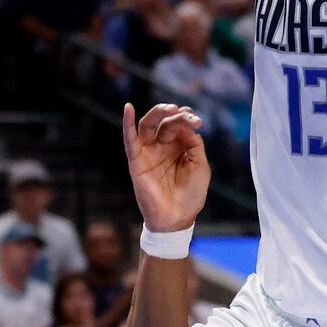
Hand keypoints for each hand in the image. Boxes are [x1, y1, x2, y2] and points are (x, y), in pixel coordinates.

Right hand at [123, 101, 209, 230]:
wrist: (177, 219)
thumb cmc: (190, 195)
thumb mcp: (200, 166)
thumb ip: (194, 144)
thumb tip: (185, 125)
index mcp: (178, 147)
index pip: (180, 124)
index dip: (188, 118)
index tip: (198, 122)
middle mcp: (162, 147)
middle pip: (165, 122)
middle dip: (176, 115)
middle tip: (187, 115)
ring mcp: (148, 153)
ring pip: (147, 125)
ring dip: (157, 113)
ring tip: (170, 109)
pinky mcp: (136, 162)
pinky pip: (130, 140)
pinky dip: (126, 123)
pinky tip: (128, 108)